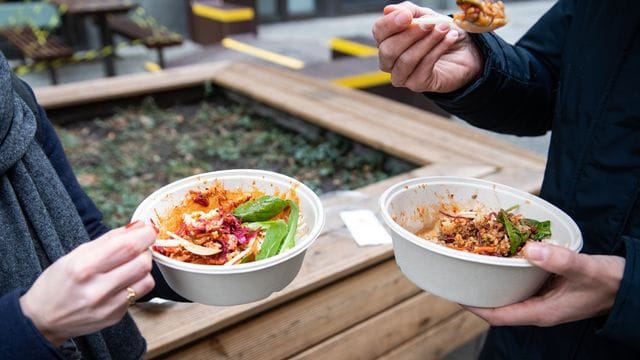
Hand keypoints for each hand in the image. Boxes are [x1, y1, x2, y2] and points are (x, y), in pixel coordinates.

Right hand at [19, 221, 155, 345]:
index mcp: (83, 267)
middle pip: (143, 263)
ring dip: (143, 268)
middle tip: (138, 247)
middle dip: (145, 250)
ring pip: (147, 280)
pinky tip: (121, 282)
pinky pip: (138, 295)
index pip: (128, 247)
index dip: (145, 235)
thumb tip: (139, 226)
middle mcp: (97, 289)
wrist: (43, 318)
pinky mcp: (115, 317)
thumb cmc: (58, 282)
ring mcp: (107, 306)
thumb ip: (110, 239)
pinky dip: (135, 283)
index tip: (149, 230)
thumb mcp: (76, 254)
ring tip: (130, 265)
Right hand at [372, 1, 483, 92]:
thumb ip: (409, 11)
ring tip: (444, 29)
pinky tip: (450, 38)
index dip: (390, 23)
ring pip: (406, 60)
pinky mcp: (417, 84)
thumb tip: (388, 10)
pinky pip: (424, 67)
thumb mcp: (426, 15)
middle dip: (411, 34)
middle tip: (431, 23)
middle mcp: (389, 60)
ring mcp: (401, 75)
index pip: (379, 31)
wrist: (464, 52)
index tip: (408, 15)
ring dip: (427, 41)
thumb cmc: (440, 33)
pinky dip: (438, 49)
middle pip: (388, 49)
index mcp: (387, 40)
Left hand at [466, 242, 624, 326]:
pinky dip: (511, 269)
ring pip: (510, 292)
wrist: (631, 285)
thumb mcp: (585, 269)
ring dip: (493, 279)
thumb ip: (560, 260)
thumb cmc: (610, 282)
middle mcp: (538, 308)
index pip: (498, 316)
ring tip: (474, 260)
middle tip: (460, 272)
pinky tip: (504, 253)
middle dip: (479, 291)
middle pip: (499, 304)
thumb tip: (530, 249)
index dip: (475, 307)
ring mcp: (543, 299)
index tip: (456, 294)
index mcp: (541, 312)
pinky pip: (523, 281)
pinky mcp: (548, 288)